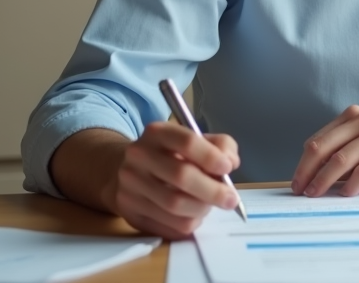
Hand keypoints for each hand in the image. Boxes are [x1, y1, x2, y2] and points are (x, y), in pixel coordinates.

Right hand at [110, 121, 240, 238]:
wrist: (127, 172)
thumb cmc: (171, 155)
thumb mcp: (196, 141)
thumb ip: (220, 146)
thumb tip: (230, 163)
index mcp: (157, 133)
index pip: (187, 142)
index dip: (211, 156)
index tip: (228, 168)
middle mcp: (139, 156)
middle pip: (181, 176)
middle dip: (212, 191)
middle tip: (231, 199)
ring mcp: (130, 186)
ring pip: (174, 205)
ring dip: (201, 209)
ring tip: (209, 205)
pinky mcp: (129, 213)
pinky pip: (167, 226)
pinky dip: (189, 223)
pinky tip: (193, 215)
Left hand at [291, 105, 358, 196]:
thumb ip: (346, 149)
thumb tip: (315, 174)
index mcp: (355, 116)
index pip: (319, 140)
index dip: (304, 163)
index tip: (298, 181)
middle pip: (324, 148)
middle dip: (307, 172)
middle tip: (300, 190)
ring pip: (340, 160)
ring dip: (324, 181)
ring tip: (316, 194)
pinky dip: (351, 185)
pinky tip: (346, 194)